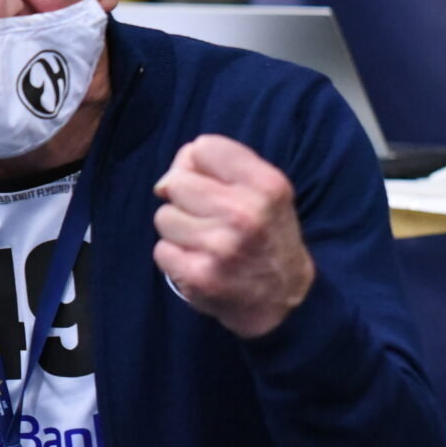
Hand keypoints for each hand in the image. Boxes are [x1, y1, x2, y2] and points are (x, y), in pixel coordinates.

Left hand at [152, 135, 313, 339]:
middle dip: (185, 199)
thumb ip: (218, 167)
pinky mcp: (200, 276)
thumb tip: (164, 182)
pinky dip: (175, 257)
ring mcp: (222, 247)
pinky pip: (161, 250)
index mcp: (267, 184)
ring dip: (179, 230)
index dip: (200, 165)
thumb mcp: (262, 190)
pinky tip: (200, 263)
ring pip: (164, 217)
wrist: (284, 299)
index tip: (213, 184)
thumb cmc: (265, 233)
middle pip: (177, 182)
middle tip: (209, 218)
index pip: (204, 147)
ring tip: (207, 242)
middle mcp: (246, 214)